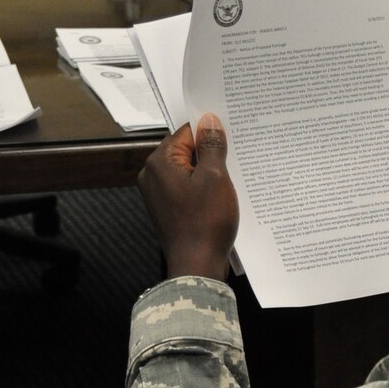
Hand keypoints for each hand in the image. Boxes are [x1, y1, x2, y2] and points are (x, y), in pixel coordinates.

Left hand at [138, 114, 239, 280]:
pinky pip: (188, 189)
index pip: (186, 132)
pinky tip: (221, 197)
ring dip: (210, 174)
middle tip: (235, 158)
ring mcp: (159, 195)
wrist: (197, 266)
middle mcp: (153, 176)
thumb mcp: (215, 177)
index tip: (230, 135)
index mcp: (160, 162)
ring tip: (230, 180)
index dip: (209, 132)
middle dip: (210, 154)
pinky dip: (204, 190)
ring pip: (189, 171)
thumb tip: (209, 121)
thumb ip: (211, 146)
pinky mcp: (168, 210)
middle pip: (186, 151)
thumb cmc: (205, 223)